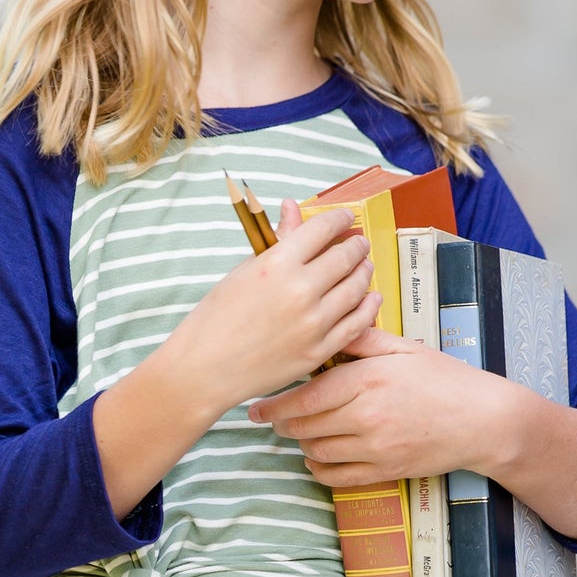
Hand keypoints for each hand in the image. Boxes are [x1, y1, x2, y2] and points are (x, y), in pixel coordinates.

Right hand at [167, 198, 382, 417]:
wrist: (205, 369)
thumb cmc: (217, 318)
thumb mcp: (244, 271)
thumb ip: (277, 240)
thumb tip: (293, 208)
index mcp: (277, 264)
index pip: (323, 229)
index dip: (340, 219)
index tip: (346, 218)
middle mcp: (300, 290)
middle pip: (346, 256)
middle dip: (356, 246)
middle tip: (358, 244)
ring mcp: (313, 323)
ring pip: (357, 288)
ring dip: (364, 272)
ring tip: (364, 267)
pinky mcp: (319, 350)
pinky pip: (357, 323)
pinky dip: (368, 306)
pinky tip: (370, 297)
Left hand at [246, 324, 521, 486]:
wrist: (482, 420)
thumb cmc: (444, 378)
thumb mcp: (403, 348)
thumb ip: (361, 339)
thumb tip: (328, 326)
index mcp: (368, 379)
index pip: (306, 396)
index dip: (275, 405)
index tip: (257, 406)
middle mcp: (366, 415)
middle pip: (305, 426)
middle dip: (283, 424)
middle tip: (271, 418)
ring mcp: (375, 447)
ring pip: (317, 452)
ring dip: (301, 444)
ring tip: (298, 433)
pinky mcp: (385, 470)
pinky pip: (337, 478)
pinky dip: (319, 470)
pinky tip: (317, 459)